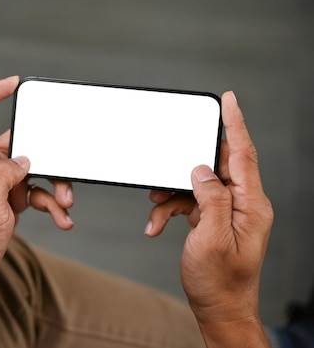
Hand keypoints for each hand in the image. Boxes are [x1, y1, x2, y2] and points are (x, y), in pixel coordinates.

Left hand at [0, 76, 72, 336]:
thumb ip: (2, 177)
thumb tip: (24, 158)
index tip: (15, 84)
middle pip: (20, 143)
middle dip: (47, 157)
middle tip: (65, 173)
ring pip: (35, 168)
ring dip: (55, 184)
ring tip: (66, 205)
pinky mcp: (10, 197)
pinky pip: (37, 191)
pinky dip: (52, 202)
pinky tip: (62, 219)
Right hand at [145, 91, 272, 346]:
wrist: (219, 308)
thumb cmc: (220, 281)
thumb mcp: (212, 239)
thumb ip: (210, 198)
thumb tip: (201, 169)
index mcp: (251, 205)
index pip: (244, 154)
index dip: (235, 123)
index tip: (229, 100)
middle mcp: (242, 204)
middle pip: (215, 166)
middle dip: (184, 167)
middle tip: (166, 171)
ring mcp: (227, 212)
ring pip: (195, 185)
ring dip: (170, 194)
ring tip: (156, 209)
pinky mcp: (213, 219)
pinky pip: (188, 203)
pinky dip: (169, 210)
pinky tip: (156, 225)